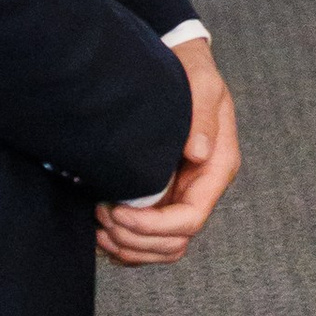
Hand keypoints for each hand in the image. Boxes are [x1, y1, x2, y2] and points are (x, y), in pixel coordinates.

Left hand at [96, 44, 241, 266]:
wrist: (180, 66)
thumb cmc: (193, 75)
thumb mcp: (203, 86)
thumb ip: (203, 117)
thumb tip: (199, 153)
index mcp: (216, 169)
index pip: (190, 219)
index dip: (152, 225)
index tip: (117, 210)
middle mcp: (200, 190)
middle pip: (175, 243)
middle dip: (136, 238)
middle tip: (102, 214)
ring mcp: (181, 197)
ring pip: (162, 249)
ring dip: (128, 246)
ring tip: (98, 225)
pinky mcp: (162, 199)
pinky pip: (147, 241)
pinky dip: (124, 246)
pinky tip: (101, 230)